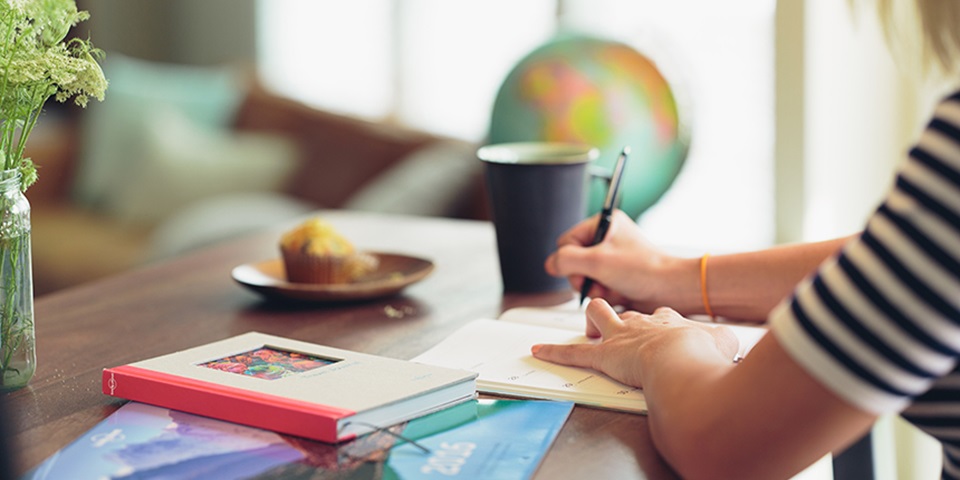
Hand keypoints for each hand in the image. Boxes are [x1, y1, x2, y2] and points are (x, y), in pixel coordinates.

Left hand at [531, 298, 739, 388]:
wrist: (683, 357)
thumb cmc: (703, 354)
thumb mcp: (723, 342)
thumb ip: (723, 341)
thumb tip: (729, 343)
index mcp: (668, 320)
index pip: (659, 316)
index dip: (660, 323)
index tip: (666, 331)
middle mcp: (641, 323)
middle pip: (625, 311)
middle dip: (621, 317)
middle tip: (625, 332)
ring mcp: (620, 337)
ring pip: (598, 316)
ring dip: (592, 324)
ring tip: (591, 333)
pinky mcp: (603, 356)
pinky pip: (573, 354)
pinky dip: (553, 352)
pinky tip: (537, 350)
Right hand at [544, 209, 694, 311]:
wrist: (670, 290)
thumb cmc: (643, 269)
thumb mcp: (597, 261)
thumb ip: (566, 260)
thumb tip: (550, 264)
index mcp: (604, 223)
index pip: (566, 241)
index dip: (571, 258)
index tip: (585, 268)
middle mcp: (607, 239)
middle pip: (573, 261)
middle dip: (583, 276)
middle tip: (597, 281)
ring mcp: (611, 259)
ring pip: (583, 276)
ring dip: (593, 287)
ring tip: (609, 288)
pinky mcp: (616, 276)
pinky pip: (595, 286)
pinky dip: (602, 293)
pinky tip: (616, 294)